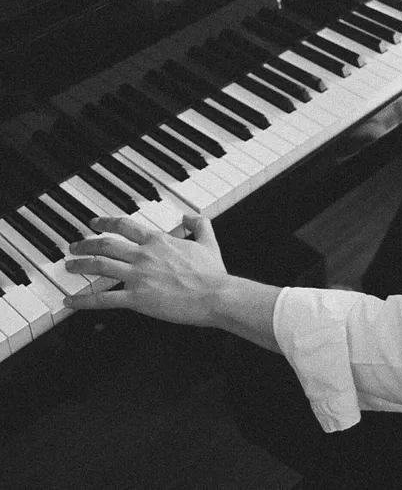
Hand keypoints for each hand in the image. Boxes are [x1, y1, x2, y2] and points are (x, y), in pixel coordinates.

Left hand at [64, 214, 227, 324]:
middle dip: (86, 244)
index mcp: (157, 241)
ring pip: (100, 266)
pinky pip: (104, 298)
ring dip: (80, 265)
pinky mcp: (137, 298)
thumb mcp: (208, 241)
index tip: (94, 223)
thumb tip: (190, 216)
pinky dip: (84, 300)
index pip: (124, 226)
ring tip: (69, 266)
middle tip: (74, 246)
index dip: (105, 223)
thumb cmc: (212, 273)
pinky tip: (71, 301)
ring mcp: (138, 276)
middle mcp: (143, 255)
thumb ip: (199, 224)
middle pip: (106, 244)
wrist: (214, 294)